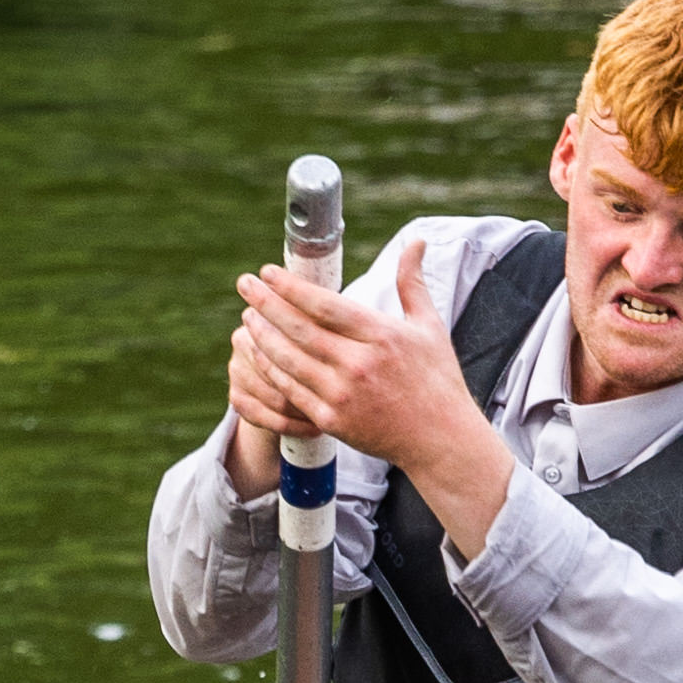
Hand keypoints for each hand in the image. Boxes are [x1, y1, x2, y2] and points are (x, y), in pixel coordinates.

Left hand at [225, 237, 503, 538]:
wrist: (439, 440)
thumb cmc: (437, 380)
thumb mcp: (429, 326)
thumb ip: (413, 283)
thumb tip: (417, 242)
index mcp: (380, 336)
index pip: (325, 305)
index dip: (291, 287)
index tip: (268, 271)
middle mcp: (358, 364)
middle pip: (299, 329)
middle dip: (266, 304)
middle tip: (244, 284)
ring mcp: (342, 395)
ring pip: (289, 361)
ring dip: (262, 337)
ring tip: (247, 318)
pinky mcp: (332, 421)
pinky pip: (291, 392)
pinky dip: (270, 372)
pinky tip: (258, 355)